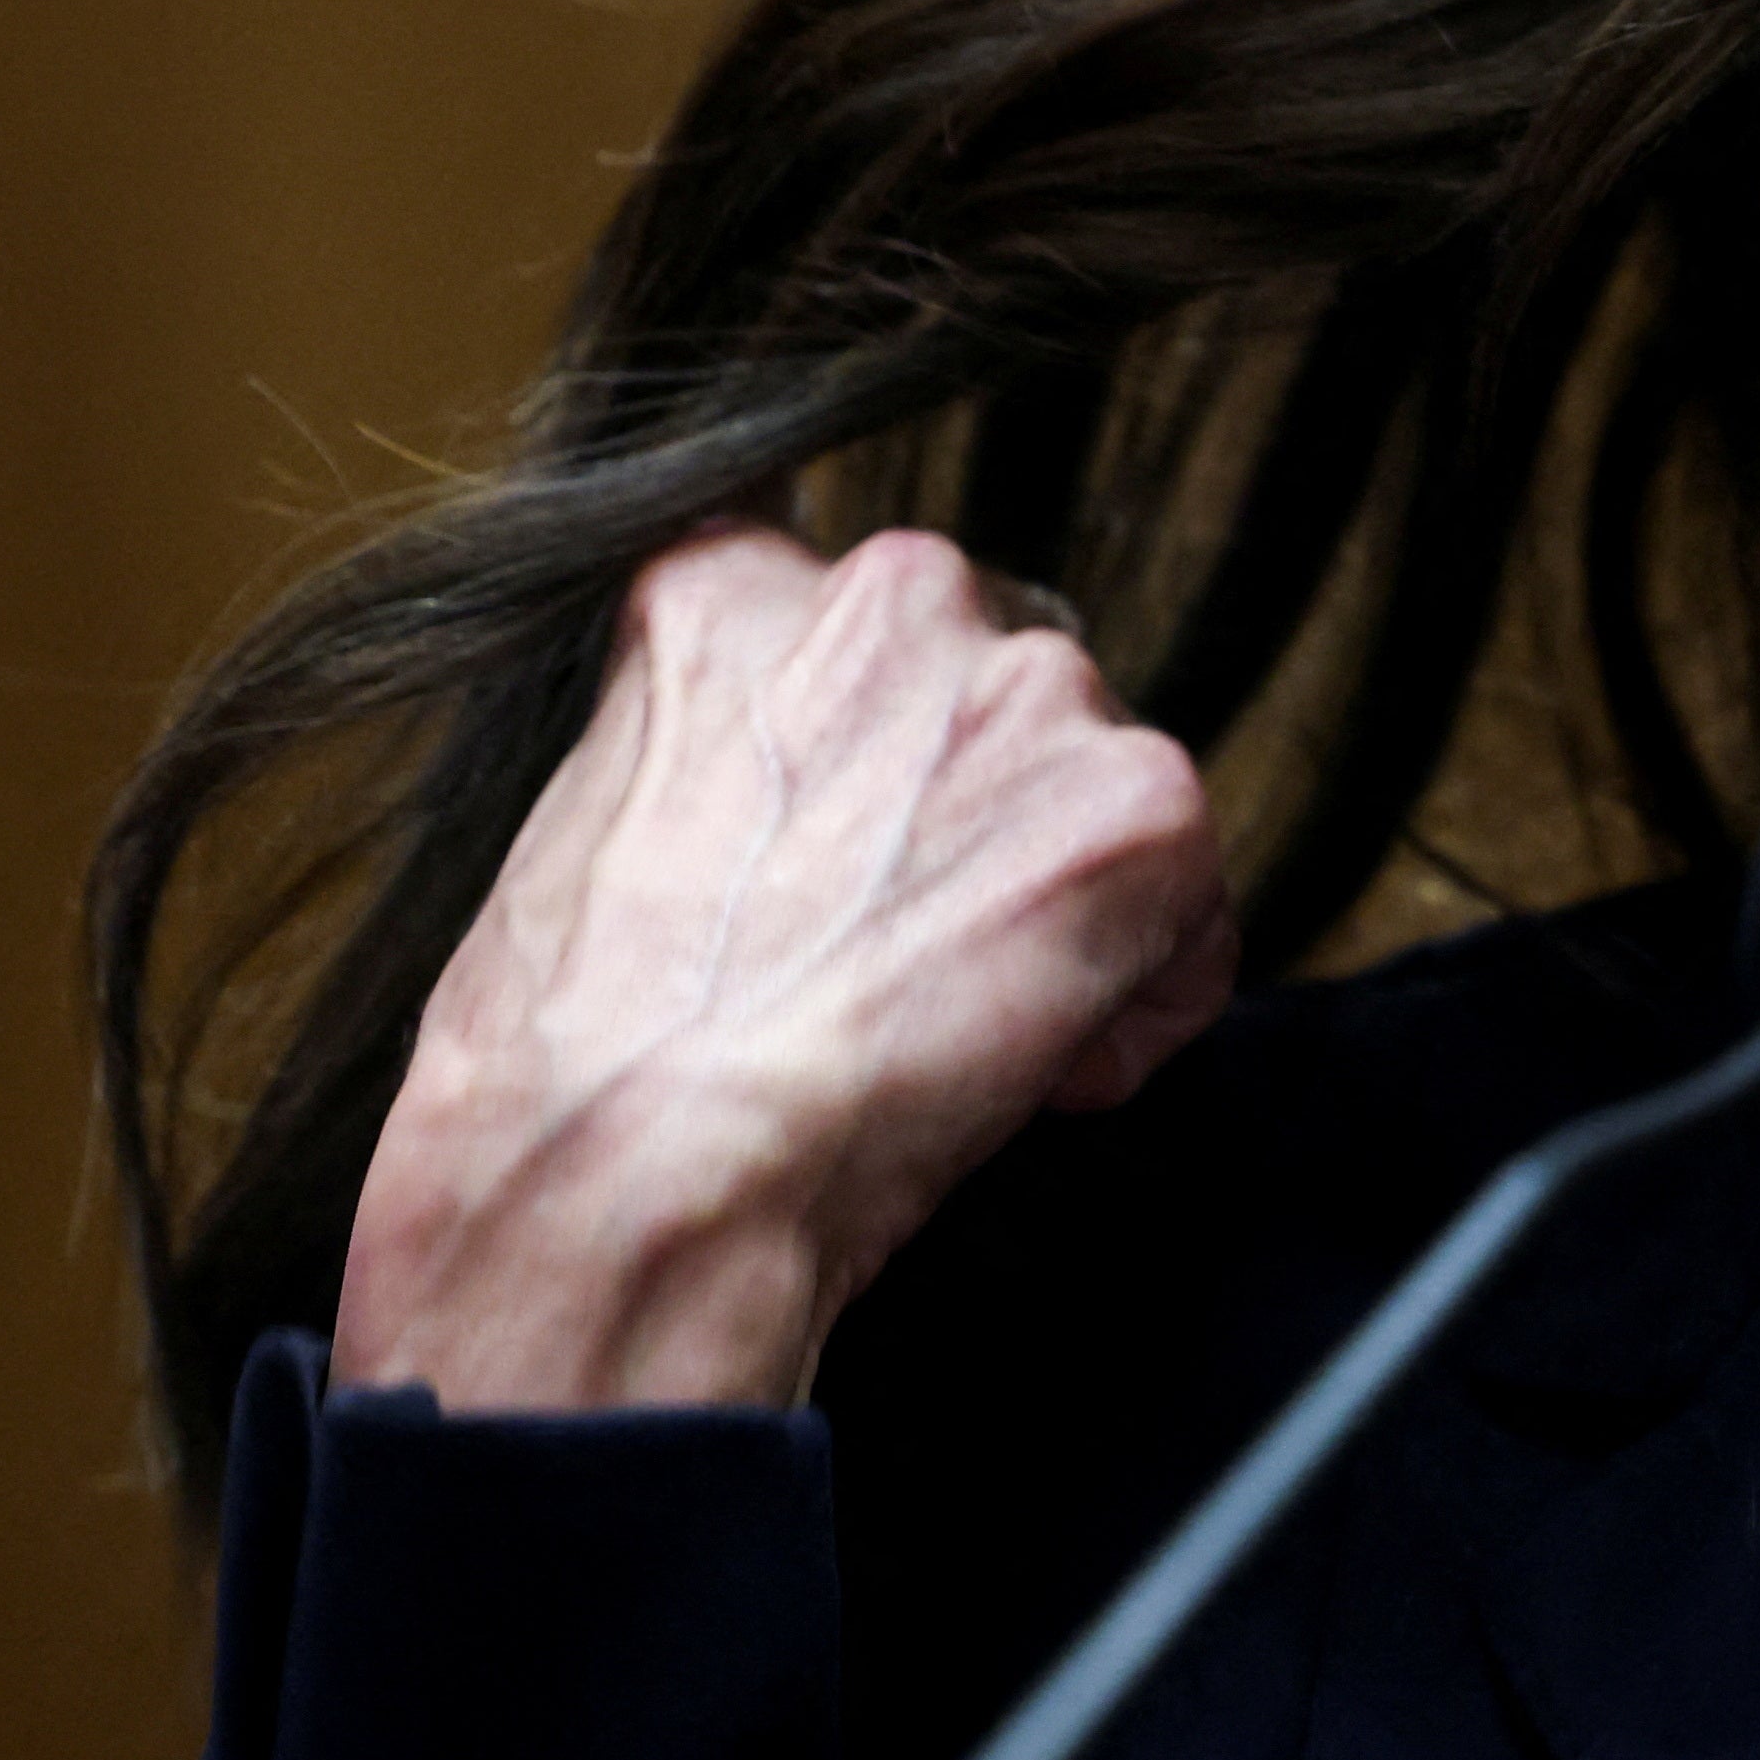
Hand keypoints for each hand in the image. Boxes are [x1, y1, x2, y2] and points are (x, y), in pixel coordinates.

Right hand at [337, 523, 1236, 1410]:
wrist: (630, 1176)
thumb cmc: (570, 1058)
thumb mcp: (587, 820)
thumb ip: (716, 742)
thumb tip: (798, 785)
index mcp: (736, 584)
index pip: (865, 635)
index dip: (861, 783)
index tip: (822, 884)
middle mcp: (898, 595)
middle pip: (1000, 700)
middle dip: (971, 831)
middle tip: (884, 968)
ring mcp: (1029, 690)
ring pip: (1092, 800)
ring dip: (1048, 915)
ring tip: (933, 1031)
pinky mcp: (1137, 804)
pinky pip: (1190, 909)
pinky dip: (1132, 1009)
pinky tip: (1024, 1077)